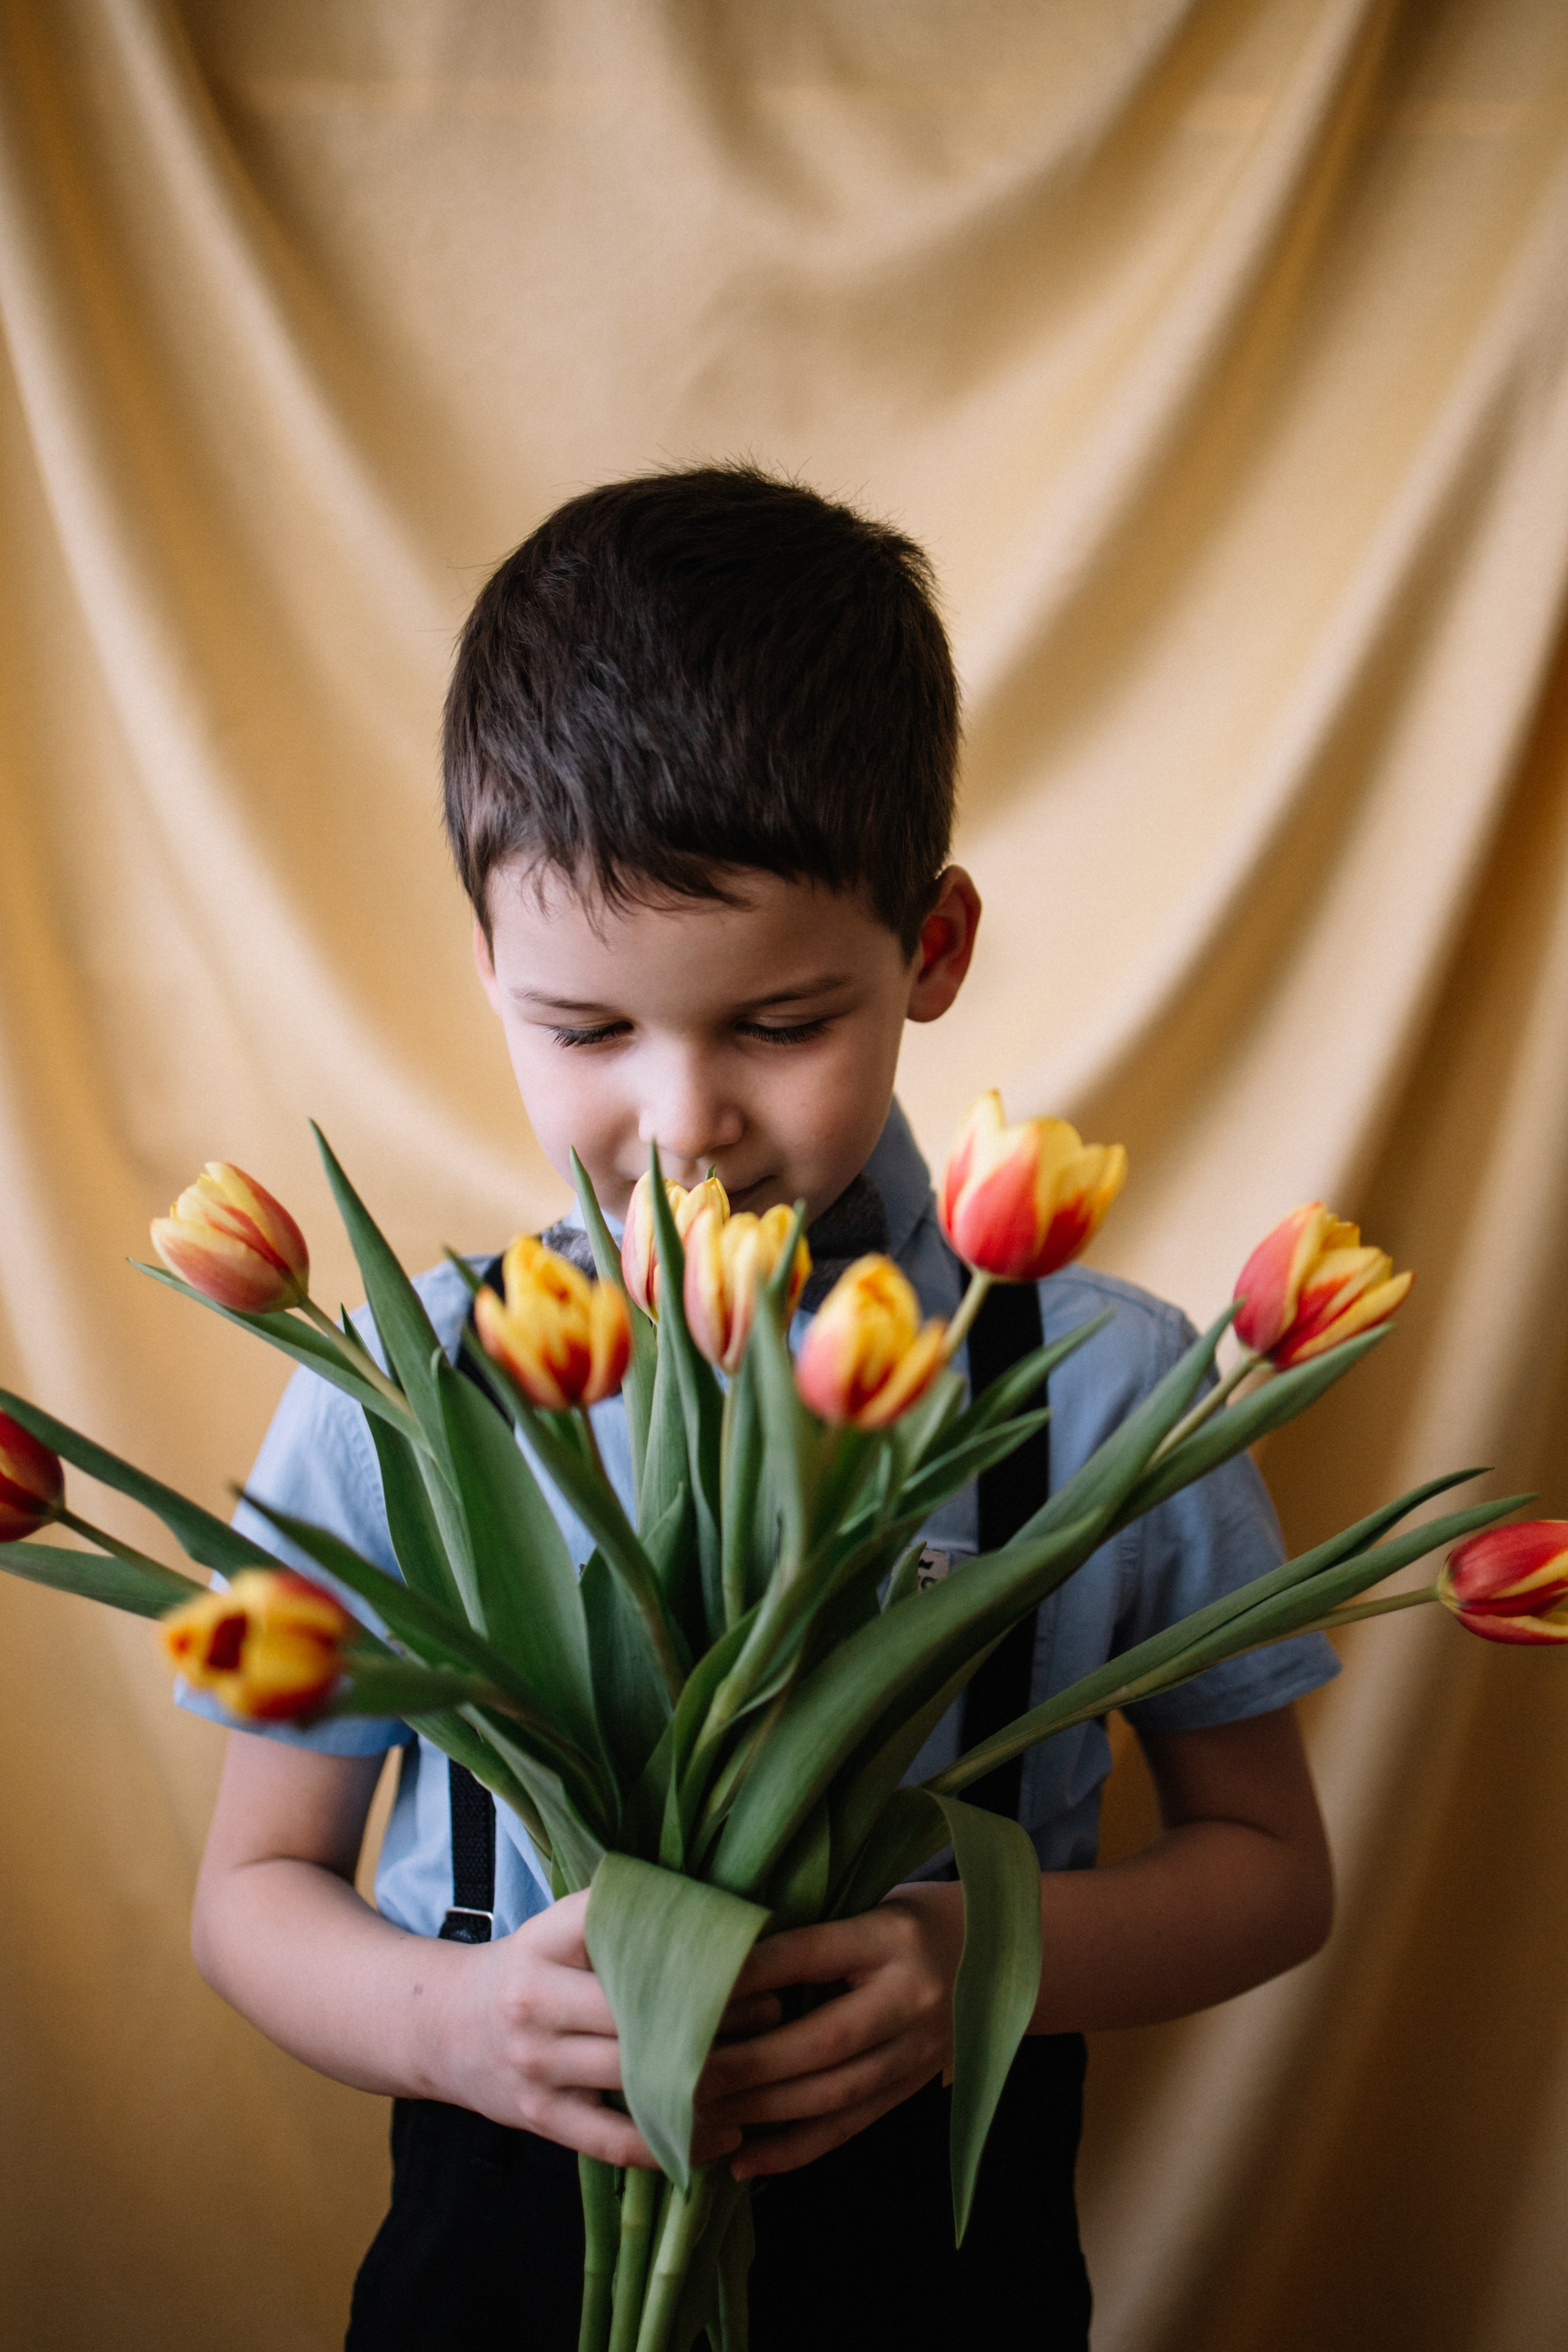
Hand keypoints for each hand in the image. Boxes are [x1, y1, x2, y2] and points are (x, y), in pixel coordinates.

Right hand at [425, 1889, 763, 2169]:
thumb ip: (618, 1918)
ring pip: (634, 2075)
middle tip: (772, 2010)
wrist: (439, 2027)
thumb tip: (714, 1910)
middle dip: (711, 2014)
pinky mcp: (540, 2118)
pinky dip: (674, 2144)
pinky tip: (723, 2135)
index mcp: (545, 1940)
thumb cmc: (525, 1970)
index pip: (620, 1930)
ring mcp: (536, 2065)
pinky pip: (616, 2141)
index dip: (689, 1944)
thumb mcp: (556, 1929)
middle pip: (637, 2010)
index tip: (748, 1949)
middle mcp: (536, 2000)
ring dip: (704, 2077)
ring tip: (760, 2068)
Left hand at [695, 1882, 966, 2178]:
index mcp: (892, 1938)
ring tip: (702, 2118)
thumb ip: (813, 1935)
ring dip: (762, 2112)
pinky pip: (851, 2128)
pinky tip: (746, 2162)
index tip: (691, 1992)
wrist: (998, 1952)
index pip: (810, 1955)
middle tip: (684, 2075)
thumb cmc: (910, 1920)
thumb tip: (722, 1964)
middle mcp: (911, 1998)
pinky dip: (795, 2151)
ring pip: (835, 2095)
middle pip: (824, 2041)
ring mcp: (918, 2051)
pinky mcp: (913, 2088)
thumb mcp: (869, 1905)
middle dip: (749, 2065)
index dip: (749, 1975)